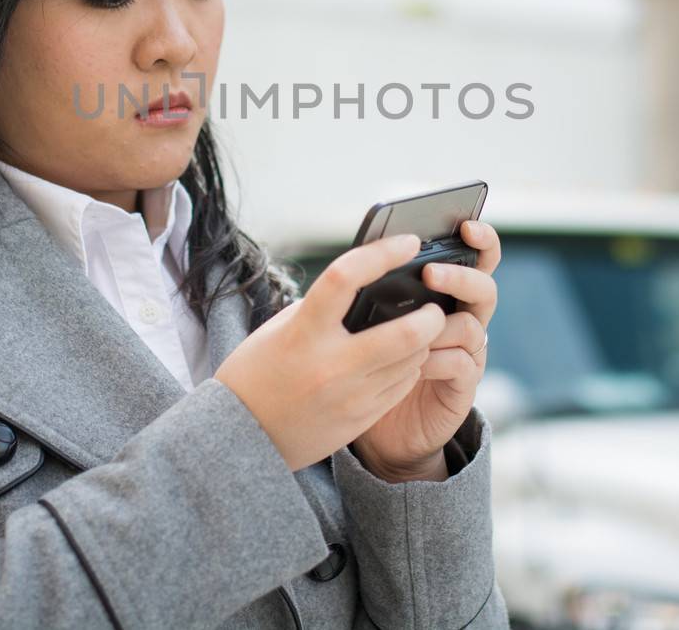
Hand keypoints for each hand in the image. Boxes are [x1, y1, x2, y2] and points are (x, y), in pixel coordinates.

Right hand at [214, 233, 446, 471]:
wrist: (244, 434)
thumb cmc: (259, 370)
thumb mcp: (283, 329)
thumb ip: (323, 308)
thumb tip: (369, 285)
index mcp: (303, 332)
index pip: (345, 278)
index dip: (382, 254)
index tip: (409, 243)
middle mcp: (330, 365)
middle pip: (404, 334)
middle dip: (430, 316)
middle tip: (434, 306)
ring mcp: (349, 396)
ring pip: (411, 361)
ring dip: (422, 342)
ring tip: (417, 331)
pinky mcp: (361, 418)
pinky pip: (402, 386)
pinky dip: (409, 367)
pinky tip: (401, 359)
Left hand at [350, 220, 500, 481]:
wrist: (378, 424)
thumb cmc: (371, 360)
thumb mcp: (372, 318)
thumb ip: (382, 289)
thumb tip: (369, 251)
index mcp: (446, 294)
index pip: (476, 258)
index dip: (481, 240)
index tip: (466, 225)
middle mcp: (464, 318)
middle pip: (484, 288)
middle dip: (461, 277)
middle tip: (431, 274)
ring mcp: (467, 353)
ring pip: (472, 326)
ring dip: (441, 322)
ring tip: (415, 325)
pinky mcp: (463, 386)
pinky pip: (462, 364)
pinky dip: (438, 359)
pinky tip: (415, 361)